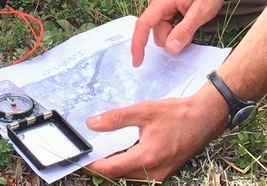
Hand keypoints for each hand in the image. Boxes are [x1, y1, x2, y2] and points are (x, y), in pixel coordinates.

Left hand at [85, 85, 226, 180]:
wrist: (204, 118)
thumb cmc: (176, 114)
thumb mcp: (142, 111)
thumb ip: (115, 118)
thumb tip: (92, 124)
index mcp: (147, 158)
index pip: (112, 170)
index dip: (94, 166)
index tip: (81, 159)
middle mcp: (154, 172)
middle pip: (120, 176)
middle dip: (104, 167)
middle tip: (89, 152)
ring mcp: (161, 174)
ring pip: (131, 176)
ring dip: (116, 166)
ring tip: (104, 149)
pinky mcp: (164, 171)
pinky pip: (141, 173)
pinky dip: (129, 163)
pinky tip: (123, 149)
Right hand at [130, 0, 226, 66]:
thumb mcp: (201, 13)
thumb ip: (184, 31)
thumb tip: (170, 48)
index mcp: (161, 1)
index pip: (143, 25)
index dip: (138, 44)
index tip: (137, 62)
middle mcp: (155, 2)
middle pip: (157, 32)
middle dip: (173, 37)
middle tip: (192, 27)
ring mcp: (158, 4)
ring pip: (162, 31)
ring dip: (176, 33)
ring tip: (192, 20)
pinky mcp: (163, 7)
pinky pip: (165, 25)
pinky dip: (176, 28)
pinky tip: (187, 19)